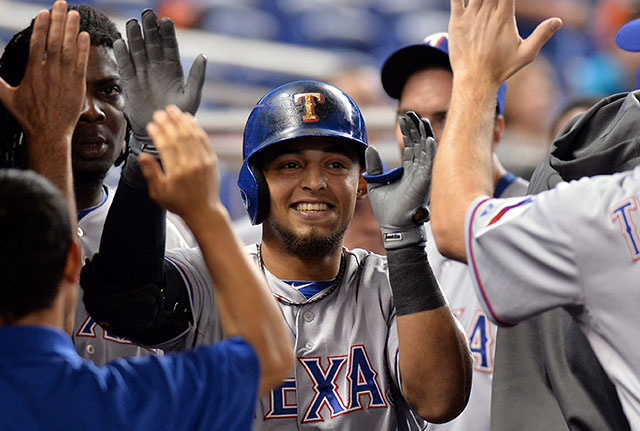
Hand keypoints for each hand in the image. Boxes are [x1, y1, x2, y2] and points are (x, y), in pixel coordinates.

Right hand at [0, 1, 88, 146]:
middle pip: (54, 41)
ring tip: (74, 13)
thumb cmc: (28, 117)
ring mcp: (64, 79)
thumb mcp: (6, 97)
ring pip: (69, 49)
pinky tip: (84, 35)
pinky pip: (81, 63)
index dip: (41, 26)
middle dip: (58, 20)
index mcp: (32, 73)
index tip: (44, 12)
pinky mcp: (78, 86)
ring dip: (71, 29)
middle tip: (61, 3)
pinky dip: (83, 49)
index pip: (36, 43)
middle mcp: (49, 73)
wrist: (49, 134)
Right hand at [115, 9, 206, 154]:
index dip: (167, 33)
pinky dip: (122, 55)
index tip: (166, 21)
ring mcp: (142, 72)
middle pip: (153, 43)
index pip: (170, 45)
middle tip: (148, 14)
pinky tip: (120, 43)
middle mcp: (157, 66)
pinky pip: (125, 65)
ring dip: (135, 37)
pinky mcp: (130, 81)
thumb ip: (197, 77)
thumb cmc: (179, 114)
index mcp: (173, 67)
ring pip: (138, 50)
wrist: (160, 129)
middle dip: (150, 29)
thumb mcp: (192, 96)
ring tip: (133, 23)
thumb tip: (204, 56)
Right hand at [139, 105, 220, 223]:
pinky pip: (203, 139)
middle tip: (159, 113)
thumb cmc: (179, 202)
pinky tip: (189, 119)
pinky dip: (196, 127)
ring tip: (172, 110)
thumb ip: (151, 173)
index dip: (158, 133)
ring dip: (181, 120)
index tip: (151, 125)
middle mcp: (192, 164)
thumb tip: (142, 156)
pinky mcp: (212, 160)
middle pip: (178, 137)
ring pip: (191, 135)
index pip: (166, 146)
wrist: (203, 210)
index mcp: (177, 172)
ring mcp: (204, 161)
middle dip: (168, 122)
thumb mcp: (159, 192)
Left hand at [365, 111, 435, 248]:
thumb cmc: (387, 209)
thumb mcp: (375, 182)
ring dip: (424, 134)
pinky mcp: (426, 182)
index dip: (408, 131)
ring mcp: (424, 175)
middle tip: (411, 113)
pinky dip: (430, 150)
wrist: (393, 226)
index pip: (411, 145)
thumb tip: (369, 147)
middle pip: (420, 143)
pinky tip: (428, 138)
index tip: (403, 117)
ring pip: (427, 149)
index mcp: (409, 170)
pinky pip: (431, 163)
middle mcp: (418, 171)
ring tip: (420, 119)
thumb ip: (374, 166)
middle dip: (416, 128)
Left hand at [448, 0, 561, 86]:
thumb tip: (558, 21)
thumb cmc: (500, 68)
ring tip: (486, 0)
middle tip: (497, 1)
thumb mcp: (526, 54)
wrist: (475, 79)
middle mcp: (486, 13)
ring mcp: (470, 16)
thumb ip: (541, 35)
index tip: (509, 0)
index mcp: (504, 17)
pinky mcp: (456, 21)